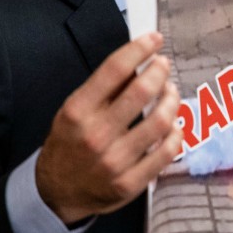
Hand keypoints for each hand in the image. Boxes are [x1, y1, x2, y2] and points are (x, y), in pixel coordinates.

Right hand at [35, 31, 182, 223]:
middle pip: (142, 91)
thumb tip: (138, 60)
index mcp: (77, 111)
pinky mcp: (130, 183)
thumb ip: (104, 88)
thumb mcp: (74, 111)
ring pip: (161, 121)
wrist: (55, 193)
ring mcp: (114, 161)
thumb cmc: (69, 145)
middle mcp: (95, 135)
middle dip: (160, 71)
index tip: (153, 39)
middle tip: (163, 66)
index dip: (139, 48)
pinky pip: (167, 151)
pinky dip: (176, 132)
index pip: (114, 69)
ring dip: (172, 100)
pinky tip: (173, 124)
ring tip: (170, 93)